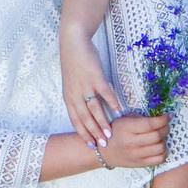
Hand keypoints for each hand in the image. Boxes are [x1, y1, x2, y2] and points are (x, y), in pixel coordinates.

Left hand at [61, 26, 121, 147]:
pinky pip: (104, 92)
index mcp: (68, 97)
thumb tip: (89, 111)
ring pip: (94, 108)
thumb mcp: (71, 83)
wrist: (73, 43)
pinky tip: (119, 111)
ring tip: (110, 133)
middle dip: (93, 132)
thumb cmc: (74, 63)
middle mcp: (75, 93)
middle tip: (103, 145)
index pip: (74, 119)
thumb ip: (79, 97)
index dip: (82, 133)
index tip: (90, 145)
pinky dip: (112, 102)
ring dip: (102, 122)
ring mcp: (85, 85)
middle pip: (84, 117)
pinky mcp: (95, 76)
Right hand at [101, 111, 169, 169]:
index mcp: (127, 128)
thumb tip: (158, 118)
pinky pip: (159, 159)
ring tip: (160, 137)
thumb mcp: (123, 120)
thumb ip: (140, 119)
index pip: (150, 124)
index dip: (162, 119)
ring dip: (164, 141)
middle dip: (165, 128)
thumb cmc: (115, 133)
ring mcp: (136, 155)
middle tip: (165, 125)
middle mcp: (132, 142)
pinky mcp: (140, 164)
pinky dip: (163, 152)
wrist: (103, 152)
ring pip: (160, 148)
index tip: (167, 116)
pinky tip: (158, 147)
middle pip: (157, 136)